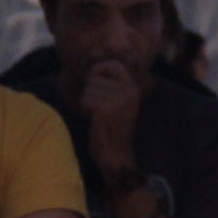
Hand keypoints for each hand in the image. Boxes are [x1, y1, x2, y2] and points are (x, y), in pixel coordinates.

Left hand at [78, 60, 144, 180]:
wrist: (116, 153)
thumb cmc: (112, 126)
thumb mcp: (118, 100)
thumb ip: (111, 82)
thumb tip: (92, 67)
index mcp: (133, 87)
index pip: (111, 64)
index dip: (98, 71)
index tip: (96, 85)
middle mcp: (129, 90)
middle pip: (95, 77)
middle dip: (91, 91)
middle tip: (102, 109)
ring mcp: (118, 99)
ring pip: (88, 89)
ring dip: (88, 102)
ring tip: (100, 116)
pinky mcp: (106, 108)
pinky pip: (85, 100)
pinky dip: (85, 110)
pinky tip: (95, 120)